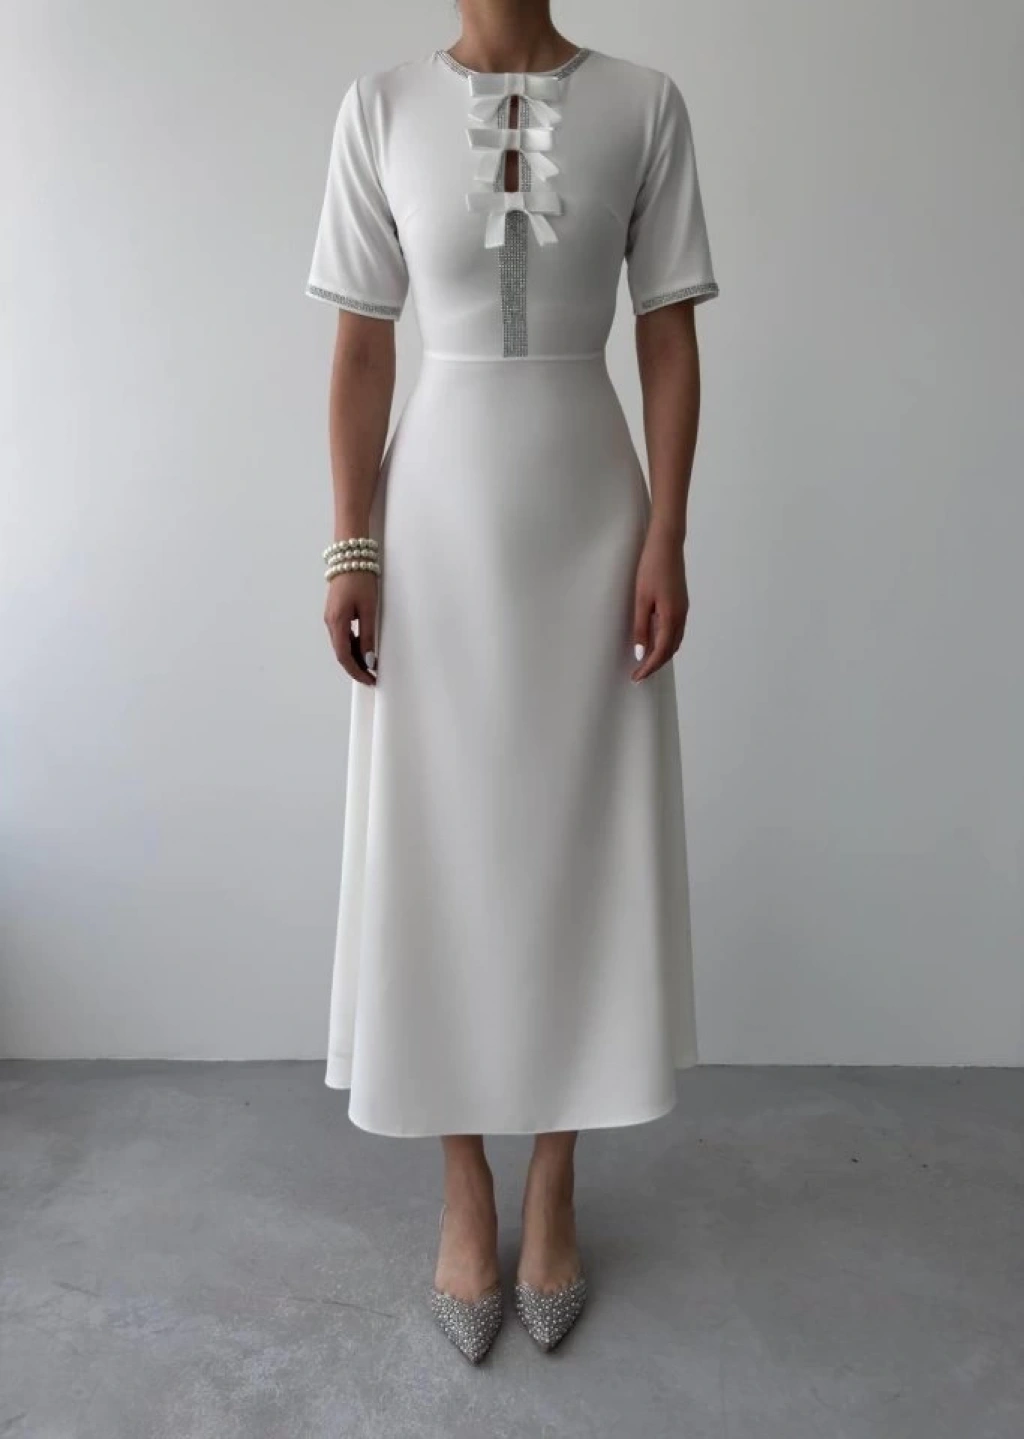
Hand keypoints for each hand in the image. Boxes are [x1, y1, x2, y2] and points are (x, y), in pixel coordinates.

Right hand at [324, 572, 377, 686]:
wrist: (350, 555)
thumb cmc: (360, 578)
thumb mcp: (369, 609)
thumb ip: (367, 635)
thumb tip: (368, 658)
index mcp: (337, 622)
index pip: (344, 657)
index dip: (357, 671)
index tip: (369, 679)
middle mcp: (330, 622)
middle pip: (341, 653)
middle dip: (356, 667)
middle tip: (372, 676)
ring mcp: (331, 617)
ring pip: (341, 644)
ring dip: (354, 657)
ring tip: (371, 664)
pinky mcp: (335, 612)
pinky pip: (342, 634)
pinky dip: (352, 645)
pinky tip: (364, 646)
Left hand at [631, 530, 687, 681]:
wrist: (667, 543)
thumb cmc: (651, 568)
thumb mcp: (641, 599)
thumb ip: (641, 627)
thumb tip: (640, 653)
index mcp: (672, 617)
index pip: (661, 652)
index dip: (649, 667)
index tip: (636, 678)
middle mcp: (681, 616)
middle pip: (670, 650)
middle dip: (656, 664)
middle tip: (639, 674)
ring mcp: (683, 609)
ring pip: (675, 641)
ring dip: (662, 654)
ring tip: (645, 662)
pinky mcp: (681, 602)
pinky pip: (676, 630)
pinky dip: (666, 642)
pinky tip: (655, 641)